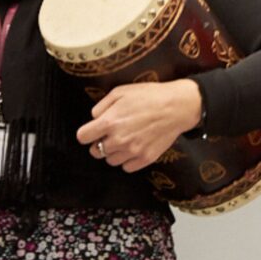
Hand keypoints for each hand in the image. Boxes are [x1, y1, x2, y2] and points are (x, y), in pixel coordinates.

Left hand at [75, 79, 202, 172]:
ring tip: (125, 140)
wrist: (177, 107)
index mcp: (109, 122)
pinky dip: (127, 160)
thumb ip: (102, 106)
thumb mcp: (121, 92)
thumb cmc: (150, 96)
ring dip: (114, 152)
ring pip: (110, 161)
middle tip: (112, 134)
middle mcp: (118, 140)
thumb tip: (94, 118)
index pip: (82, 137)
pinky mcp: (145, 158)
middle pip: (95, 151)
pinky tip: (134, 148)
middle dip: (100, 143)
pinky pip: (126, 167)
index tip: (93, 130)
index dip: (86, 133)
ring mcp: (132, 151)